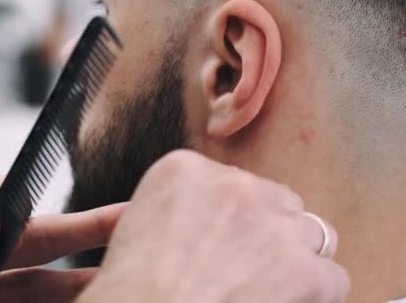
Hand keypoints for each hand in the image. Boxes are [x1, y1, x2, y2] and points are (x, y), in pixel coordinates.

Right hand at [78, 150, 350, 302]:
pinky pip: (330, 276)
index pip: (229, 182)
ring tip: (261, 287)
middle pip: (273, 200)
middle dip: (263, 230)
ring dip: (290, 257)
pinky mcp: (305, 270)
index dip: (226, 218)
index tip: (213, 243)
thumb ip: (164, 208)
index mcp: (184, 169)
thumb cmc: (128, 290)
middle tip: (239, 266)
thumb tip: (160, 221)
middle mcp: (233, 185)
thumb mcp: (131, 229)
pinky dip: (313, 296)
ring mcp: (273, 225)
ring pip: (307, 232)